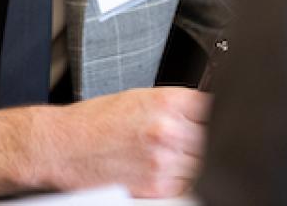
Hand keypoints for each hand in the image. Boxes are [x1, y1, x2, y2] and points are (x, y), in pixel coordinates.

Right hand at [0, 86, 210, 198]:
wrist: (62, 146)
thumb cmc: (96, 121)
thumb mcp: (140, 97)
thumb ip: (178, 105)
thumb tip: (210, 109)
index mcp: (168, 102)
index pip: (218, 106)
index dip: (220, 114)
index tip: (224, 116)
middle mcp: (169, 131)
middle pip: (215, 138)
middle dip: (207, 139)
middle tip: (194, 140)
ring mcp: (164, 162)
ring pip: (205, 166)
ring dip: (197, 162)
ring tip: (175, 155)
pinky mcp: (156, 189)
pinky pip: (186, 186)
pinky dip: (183, 180)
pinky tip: (168, 170)